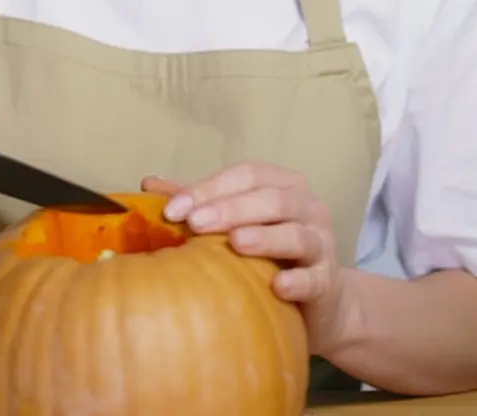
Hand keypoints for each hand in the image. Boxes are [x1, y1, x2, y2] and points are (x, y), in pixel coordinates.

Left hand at [143, 163, 348, 354]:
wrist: (319, 301)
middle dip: (231, 209)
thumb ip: (199, 202)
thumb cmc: (269, 254)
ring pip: (296, 233)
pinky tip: (278, 285)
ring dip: (265, 237)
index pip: (245, 175)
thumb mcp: (236, 222)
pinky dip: (297, 280)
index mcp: (282, 184)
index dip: (210, 188)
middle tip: (195, 223)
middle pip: (270, 199)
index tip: (173, 209)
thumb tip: (148, 183)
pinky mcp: (328, 281)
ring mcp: (321, 242)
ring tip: (235, 242)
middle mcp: (306, 206)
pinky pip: (314, 279)